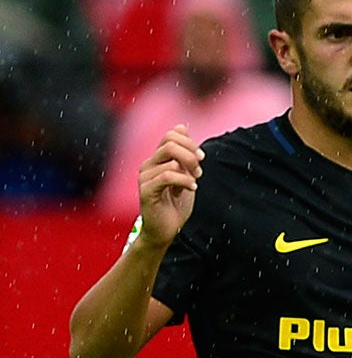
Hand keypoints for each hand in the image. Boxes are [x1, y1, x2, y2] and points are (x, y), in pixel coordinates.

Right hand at [136, 126, 201, 248]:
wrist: (166, 230)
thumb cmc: (175, 205)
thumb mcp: (185, 176)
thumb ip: (185, 155)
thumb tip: (182, 126)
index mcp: (157, 159)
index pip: (171, 134)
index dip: (190, 142)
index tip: (201, 158)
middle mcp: (148, 164)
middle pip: (170, 142)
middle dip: (191, 154)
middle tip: (199, 171)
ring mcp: (145, 177)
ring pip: (170, 158)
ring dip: (189, 170)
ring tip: (195, 182)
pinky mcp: (146, 190)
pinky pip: (167, 176)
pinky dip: (184, 180)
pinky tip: (191, 188)